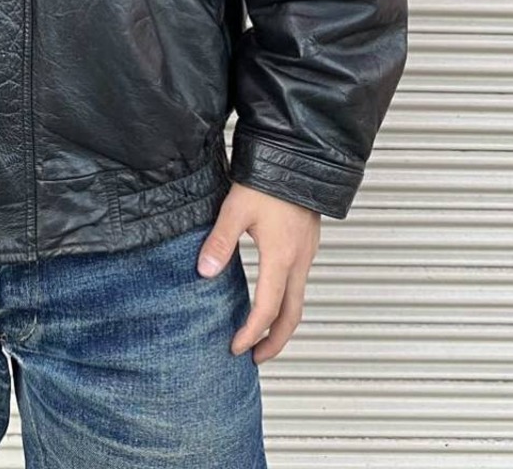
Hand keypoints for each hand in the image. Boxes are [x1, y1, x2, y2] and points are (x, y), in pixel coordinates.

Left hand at [196, 182, 320, 362]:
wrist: (297, 156)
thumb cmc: (266, 180)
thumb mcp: (235, 209)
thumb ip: (219, 242)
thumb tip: (204, 274)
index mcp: (281, 257)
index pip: (267, 309)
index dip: (251, 332)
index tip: (236, 347)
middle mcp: (299, 260)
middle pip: (293, 315)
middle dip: (276, 341)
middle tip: (257, 357)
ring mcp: (307, 251)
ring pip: (299, 299)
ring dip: (283, 321)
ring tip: (262, 333)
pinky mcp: (308, 242)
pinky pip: (300, 281)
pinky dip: (287, 300)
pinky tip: (271, 295)